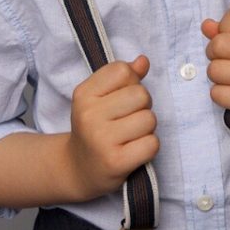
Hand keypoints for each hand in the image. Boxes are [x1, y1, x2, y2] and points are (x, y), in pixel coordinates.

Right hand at [67, 55, 158, 199]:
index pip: (123, 70)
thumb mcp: (99, 98)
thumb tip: (143, 61)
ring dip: (147, 128)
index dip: (131, 83)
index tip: (121, 99)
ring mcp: (101, 139)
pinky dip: (149, 147)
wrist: (77, 168)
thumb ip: (123, 77)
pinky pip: (152, 143)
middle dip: (142, 106)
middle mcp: (89, 115)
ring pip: (149, 119)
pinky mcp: (115, 162)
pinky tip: (133, 151)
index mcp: (83, 94)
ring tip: (130, 136)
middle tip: (128, 120)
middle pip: (141, 94)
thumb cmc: (94, 128)